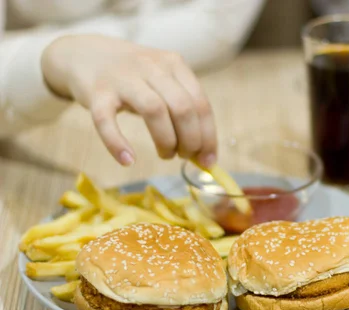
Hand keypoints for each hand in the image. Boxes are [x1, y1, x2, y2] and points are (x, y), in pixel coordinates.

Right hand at [41, 35, 216, 166]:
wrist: (84, 54)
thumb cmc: (134, 78)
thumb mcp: (163, 82)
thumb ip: (183, 111)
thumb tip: (203, 154)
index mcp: (174, 64)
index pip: (201, 103)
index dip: (208, 136)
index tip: (208, 160)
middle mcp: (151, 67)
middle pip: (182, 107)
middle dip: (190, 140)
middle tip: (184, 156)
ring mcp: (123, 77)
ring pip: (154, 110)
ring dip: (166, 141)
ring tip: (166, 154)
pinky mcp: (96, 92)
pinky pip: (106, 120)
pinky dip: (117, 143)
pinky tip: (128, 160)